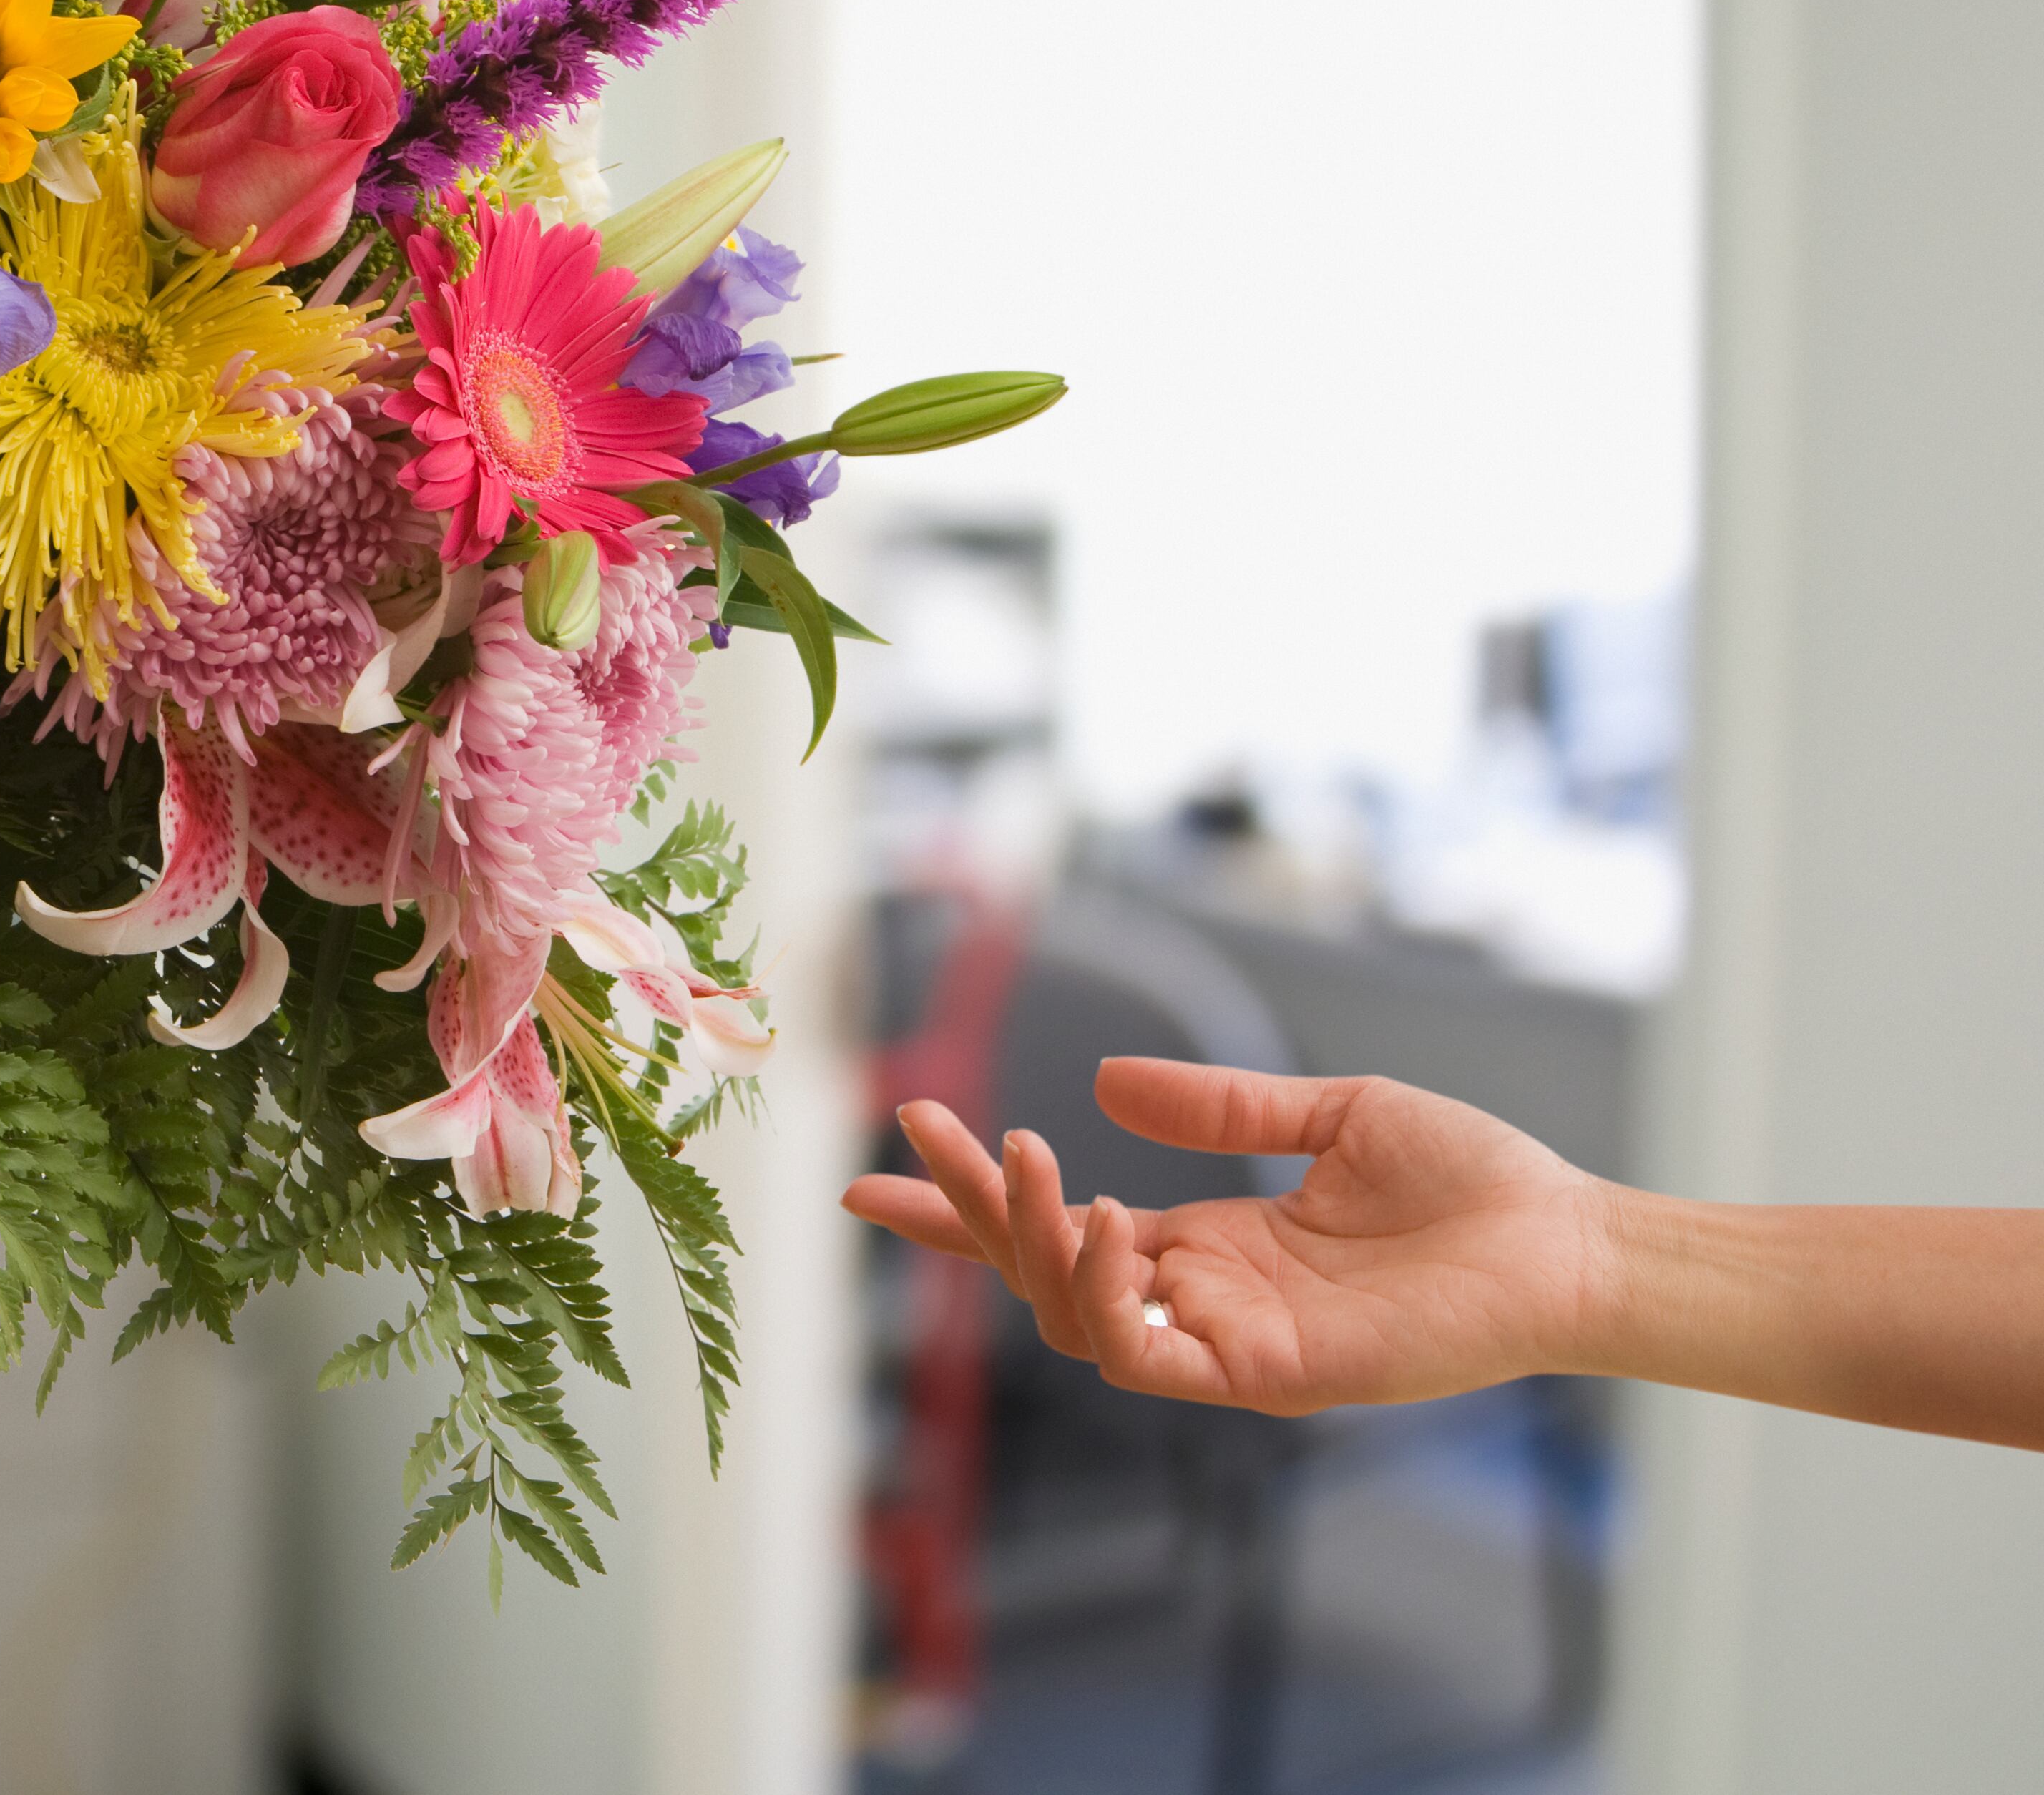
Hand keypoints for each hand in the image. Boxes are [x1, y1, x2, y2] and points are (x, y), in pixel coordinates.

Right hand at [843, 1059, 1621, 1413]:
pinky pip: (1152, 1355)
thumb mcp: (1330, 1115)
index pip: (1059, 1229)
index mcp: (1209, 1245)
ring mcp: (1230, 1345)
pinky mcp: (1270, 1375)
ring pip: (1077, 1317)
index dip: (970, 1205)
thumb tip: (1109, 1081)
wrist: (1570, 1243)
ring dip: (1033, 1239)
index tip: (885, 1161)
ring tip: (1028, 1156)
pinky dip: (1110, 1296)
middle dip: (966, 1211)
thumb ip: (1221, 1106)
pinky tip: (1106, 1219)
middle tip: (919, 1132)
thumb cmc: (1475, 1185)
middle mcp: (1203, 1302)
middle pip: (1039, 1272)